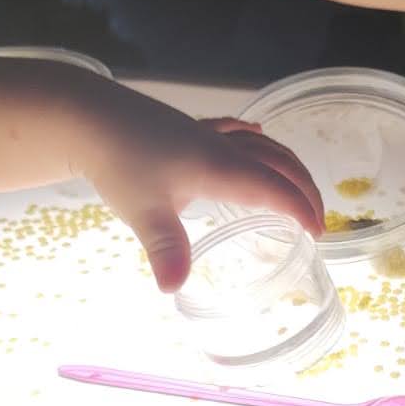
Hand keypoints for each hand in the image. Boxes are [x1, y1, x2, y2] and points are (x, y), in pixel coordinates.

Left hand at [77, 85, 324, 291]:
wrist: (85, 116)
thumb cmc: (118, 161)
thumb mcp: (143, 212)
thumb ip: (166, 249)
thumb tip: (174, 289)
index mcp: (220, 168)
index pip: (276, 188)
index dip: (302, 210)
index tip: (318, 235)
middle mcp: (222, 148)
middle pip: (279, 163)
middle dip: (304, 189)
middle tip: (317, 219)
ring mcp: (205, 135)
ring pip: (262, 145)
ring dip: (287, 165)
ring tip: (298, 187)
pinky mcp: (187, 130)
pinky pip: (234, 132)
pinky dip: (254, 139)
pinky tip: (254, 135)